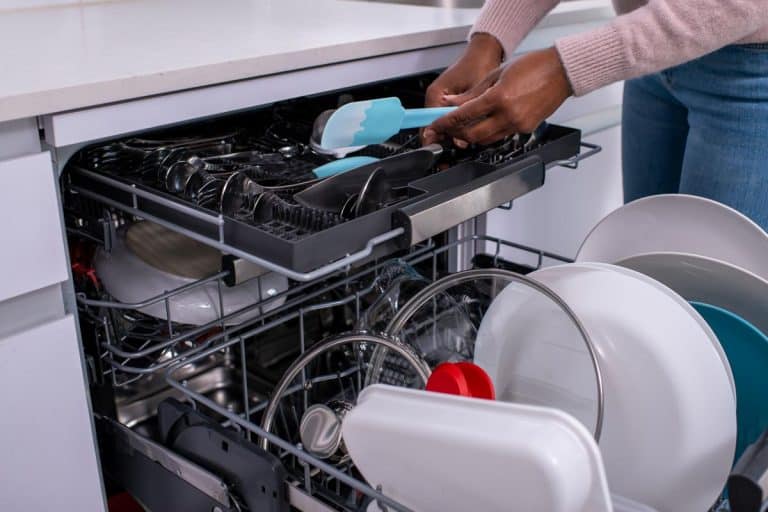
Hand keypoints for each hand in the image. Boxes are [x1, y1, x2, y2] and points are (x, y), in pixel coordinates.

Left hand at [423, 47, 571, 146]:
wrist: (562, 71)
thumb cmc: (534, 66)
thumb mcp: (497, 74)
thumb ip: (472, 92)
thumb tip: (451, 102)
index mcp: (499, 98)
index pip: (463, 116)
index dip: (445, 122)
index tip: (435, 125)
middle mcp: (509, 115)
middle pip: (473, 135)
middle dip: (456, 134)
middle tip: (447, 129)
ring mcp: (518, 124)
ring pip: (486, 139)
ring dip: (472, 135)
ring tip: (464, 127)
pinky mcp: (526, 129)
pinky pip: (501, 136)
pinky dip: (489, 133)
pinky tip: (485, 124)